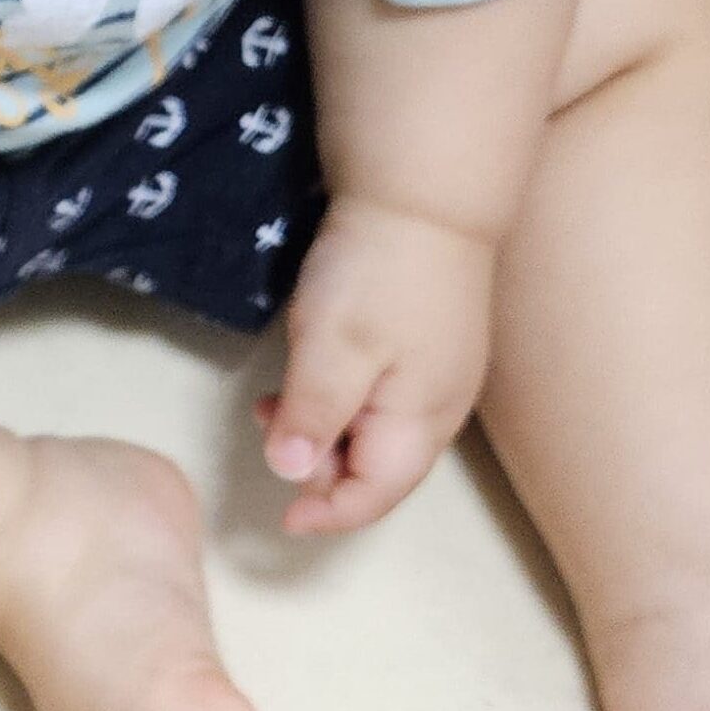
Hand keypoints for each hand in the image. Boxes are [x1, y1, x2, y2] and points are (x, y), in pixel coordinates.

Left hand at [256, 195, 495, 534]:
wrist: (423, 192)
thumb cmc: (375, 274)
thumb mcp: (330, 349)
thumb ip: (312, 417)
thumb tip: (291, 475)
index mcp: (422, 421)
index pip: (376, 495)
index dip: (327, 514)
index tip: (279, 518)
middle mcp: (440, 405)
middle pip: (379, 466)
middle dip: (322, 468)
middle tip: (269, 431)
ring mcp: (439, 369)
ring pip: (376, 427)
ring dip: (324, 427)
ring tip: (273, 402)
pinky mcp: (428, 337)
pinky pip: (381, 391)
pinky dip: (339, 396)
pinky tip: (308, 367)